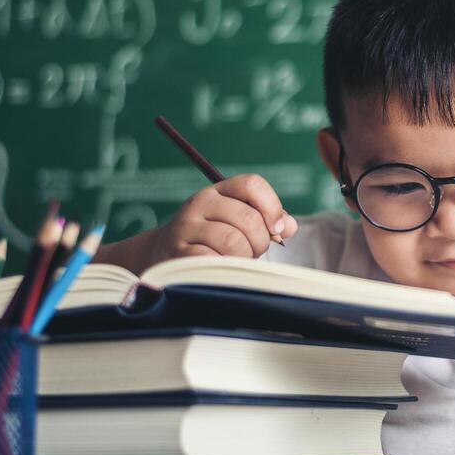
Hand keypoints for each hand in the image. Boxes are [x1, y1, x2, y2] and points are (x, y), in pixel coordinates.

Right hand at [97, 174, 298, 272]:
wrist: (164, 256)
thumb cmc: (210, 241)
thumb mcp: (235, 223)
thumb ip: (264, 221)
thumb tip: (290, 226)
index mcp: (219, 191)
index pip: (252, 184)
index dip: (272, 206)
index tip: (277, 229)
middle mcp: (200, 202)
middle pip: (248, 218)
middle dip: (260, 241)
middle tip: (253, 252)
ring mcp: (186, 227)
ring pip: (233, 241)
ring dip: (243, 258)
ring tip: (237, 262)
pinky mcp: (177, 252)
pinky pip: (213, 260)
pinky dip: (224, 269)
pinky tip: (220, 270)